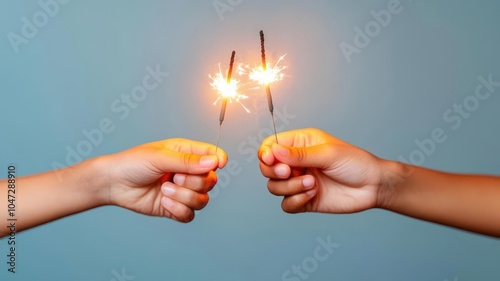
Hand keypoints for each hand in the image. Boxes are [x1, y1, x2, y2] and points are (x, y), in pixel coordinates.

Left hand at [102, 138, 226, 221]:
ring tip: (164, 190)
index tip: (218, 165)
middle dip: (194, 182)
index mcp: (187, 153)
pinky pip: (190, 215)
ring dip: (184, 197)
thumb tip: (214, 162)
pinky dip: (178, 210)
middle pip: (211, 181)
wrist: (113, 184)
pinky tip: (163, 202)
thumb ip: (188, 161)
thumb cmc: (133, 163)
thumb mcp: (160, 157)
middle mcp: (188, 172)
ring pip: (202, 200)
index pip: (213, 155)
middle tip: (174, 177)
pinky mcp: (174, 208)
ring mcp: (182, 191)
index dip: (219, 161)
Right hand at [259, 128, 389, 213]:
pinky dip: (295, 201)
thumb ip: (300, 154)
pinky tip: (312, 194)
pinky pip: (286, 205)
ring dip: (289, 187)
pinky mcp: (304, 200)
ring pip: (274, 187)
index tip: (270, 159)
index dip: (265, 153)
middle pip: (267, 168)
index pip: (270, 145)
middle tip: (289, 172)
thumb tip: (274, 152)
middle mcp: (296, 162)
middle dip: (274, 172)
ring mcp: (299, 182)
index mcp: (300, 143)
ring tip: (311, 183)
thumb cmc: (356, 163)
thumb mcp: (327, 153)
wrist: (374, 187)